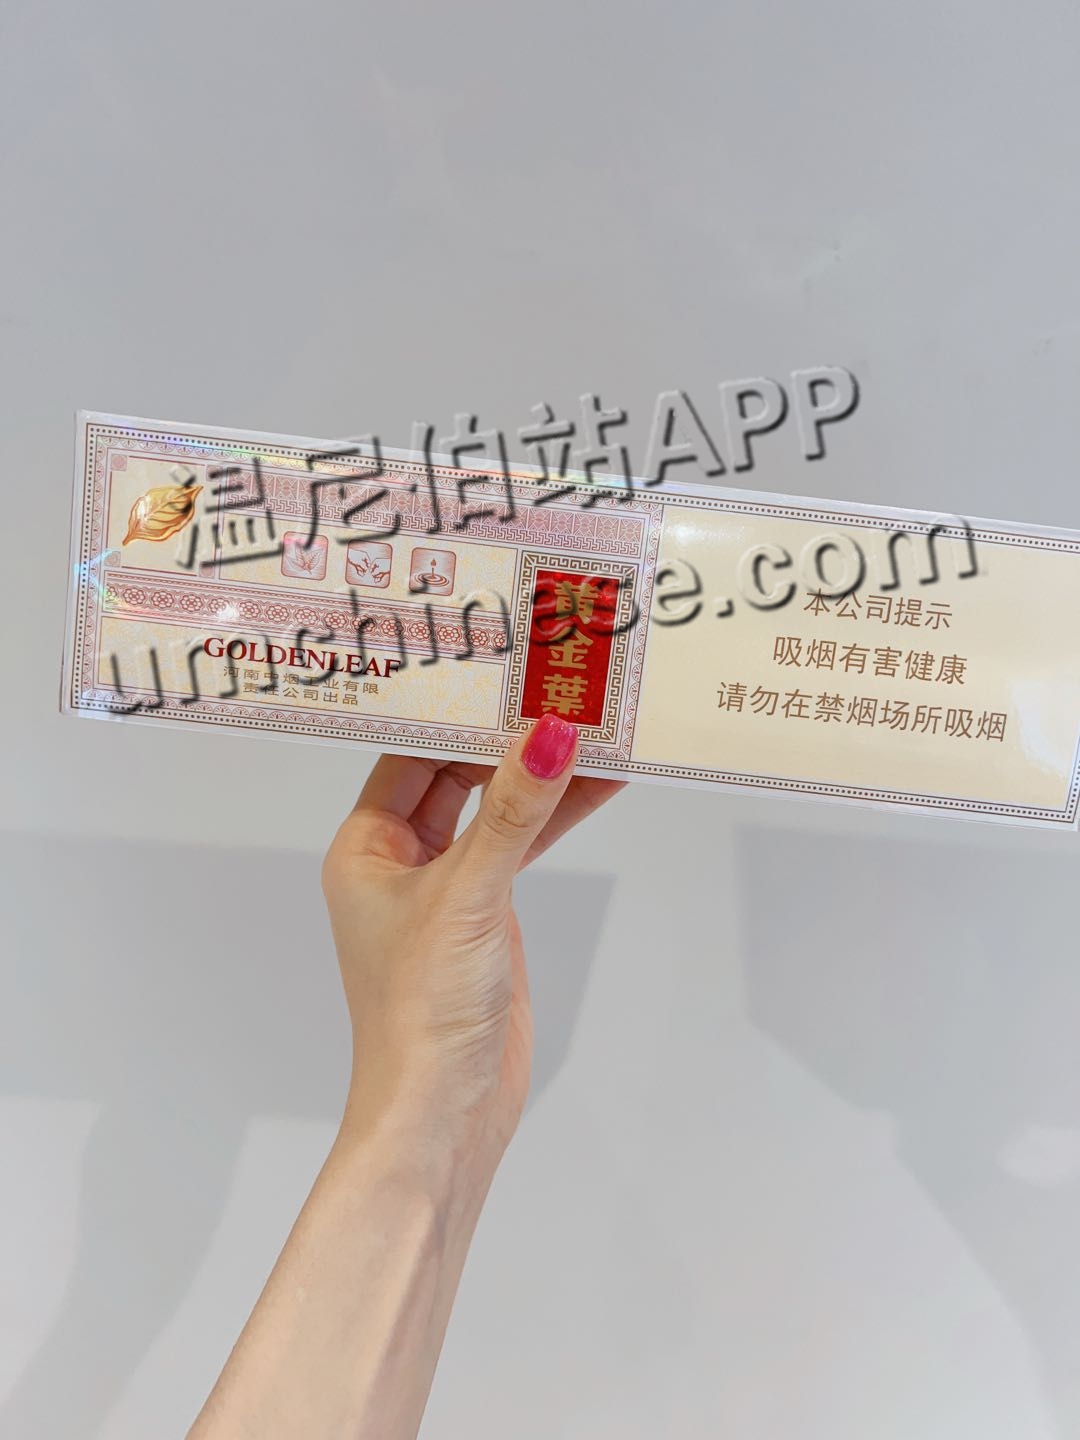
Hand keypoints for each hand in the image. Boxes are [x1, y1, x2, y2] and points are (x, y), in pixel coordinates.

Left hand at [322, 714, 623, 1163]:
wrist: (444, 1114)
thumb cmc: (421, 1011)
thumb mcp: (468, 896)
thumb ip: (511, 814)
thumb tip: (548, 735)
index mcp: (365, 847)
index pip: (408, 753)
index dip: (453, 711)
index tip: (504, 668)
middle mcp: (400, 860)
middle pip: (454, 773)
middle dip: (504, 735)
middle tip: (558, 684)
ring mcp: (448, 888)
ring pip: (496, 810)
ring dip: (540, 775)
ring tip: (596, 724)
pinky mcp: (489, 915)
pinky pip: (522, 847)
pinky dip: (555, 818)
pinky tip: (597, 786)